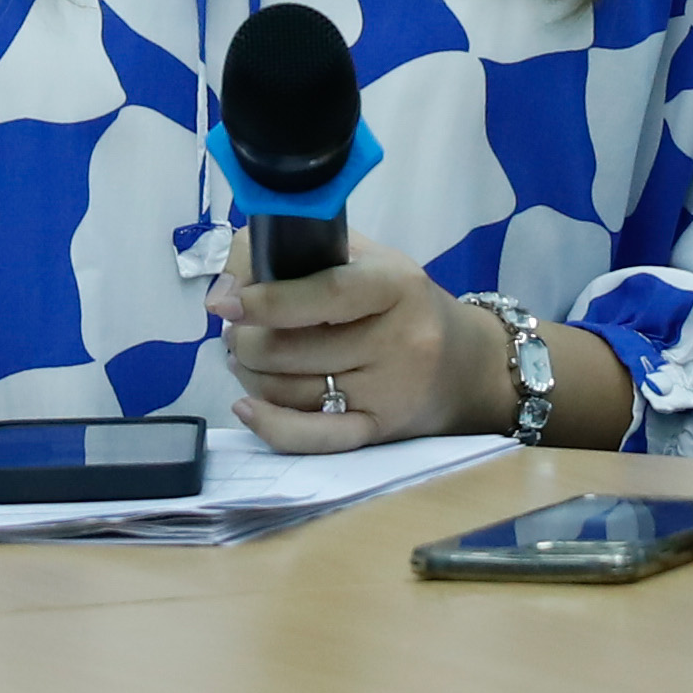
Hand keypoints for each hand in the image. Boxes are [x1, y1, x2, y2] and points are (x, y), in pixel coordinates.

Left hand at [215, 255, 488, 454]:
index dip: (267, 300)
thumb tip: (225, 287)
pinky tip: (246, 407)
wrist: (468, 365)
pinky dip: (273, 426)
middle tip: (233, 330)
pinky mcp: (380, 431)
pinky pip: (317, 438)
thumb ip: (297, 254)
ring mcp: (391, 391)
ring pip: (296, 391)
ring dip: (251, 375)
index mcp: (396, 285)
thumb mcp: (366, 259)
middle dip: (246, 341)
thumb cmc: (402, 303)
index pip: (325, 295)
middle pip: (297, 349)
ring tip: (243, 358)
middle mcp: (399, 340)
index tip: (224, 303)